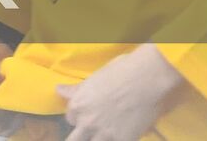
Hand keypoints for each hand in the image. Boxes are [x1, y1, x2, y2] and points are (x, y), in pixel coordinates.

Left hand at [57, 44, 186, 140]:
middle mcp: (87, 122)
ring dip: (96, 139)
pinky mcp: (123, 140)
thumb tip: (59, 90)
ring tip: (103, 134)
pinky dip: (115, 139)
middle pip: (75, 139)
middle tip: (89, 131)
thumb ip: (77, 90)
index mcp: (77, 105)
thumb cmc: (120, 71)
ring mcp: (104, 134)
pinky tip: (120, 135)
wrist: (146, 81)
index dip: (80, 117)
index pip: (71, 118)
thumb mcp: (93, 79)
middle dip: (82, 135)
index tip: (88, 115)